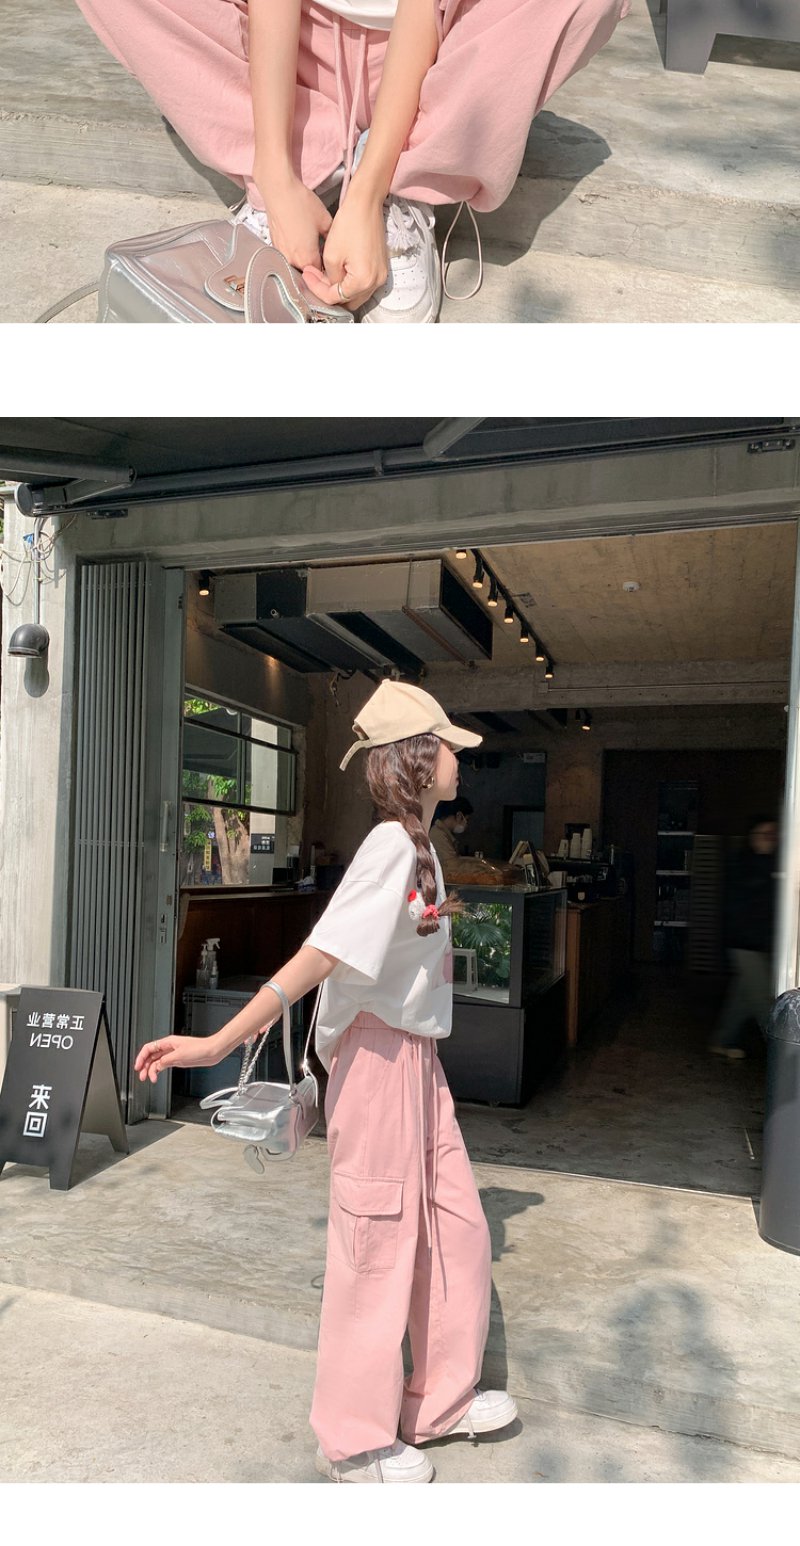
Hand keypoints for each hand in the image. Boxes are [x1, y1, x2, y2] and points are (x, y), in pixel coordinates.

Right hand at [134, 1035, 222, 1083]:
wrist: (212, 1051)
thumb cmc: (200, 1048)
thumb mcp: (180, 1055)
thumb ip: (166, 1060)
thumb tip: (157, 1065)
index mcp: (168, 1042)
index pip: (149, 1048)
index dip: (141, 1057)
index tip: (137, 1066)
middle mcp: (169, 1048)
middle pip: (151, 1056)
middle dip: (144, 1066)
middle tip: (141, 1076)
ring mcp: (173, 1054)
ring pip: (157, 1062)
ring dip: (151, 1070)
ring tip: (149, 1079)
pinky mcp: (177, 1060)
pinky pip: (164, 1065)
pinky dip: (159, 1071)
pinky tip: (157, 1076)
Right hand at [256, 169, 332, 270]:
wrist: (279, 191)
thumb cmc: (300, 203)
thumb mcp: (326, 221)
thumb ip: (332, 239)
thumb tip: (334, 246)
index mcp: (307, 259)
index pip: (322, 275)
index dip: (330, 270)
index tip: (334, 264)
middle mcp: (292, 260)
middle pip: (309, 272)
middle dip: (318, 266)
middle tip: (326, 253)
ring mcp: (282, 253)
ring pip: (298, 264)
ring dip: (306, 258)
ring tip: (312, 243)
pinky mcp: (276, 246)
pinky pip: (289, 254)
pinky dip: (296, 250)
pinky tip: (301, 237)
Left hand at [302, 184, 387, 311]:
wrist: (366, 205)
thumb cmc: (350, 224)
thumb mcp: (331, 255)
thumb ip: (329, 278)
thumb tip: (329, 286)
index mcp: (363, 281)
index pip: (335, 297)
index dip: (317, 289)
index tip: (308, 276)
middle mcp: (375, 283)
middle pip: (348, 301)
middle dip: (330, 293)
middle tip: (315, 278)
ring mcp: (381, 276)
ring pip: (356, 295)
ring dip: (340, 289)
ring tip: (325, 274)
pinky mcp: (381, 269)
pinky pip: (364, 284)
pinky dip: (351, 282)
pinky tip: (339, 270)